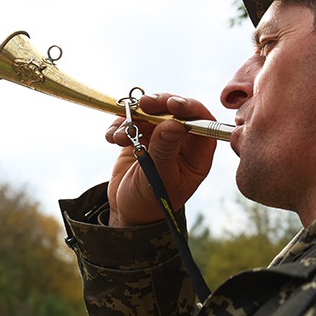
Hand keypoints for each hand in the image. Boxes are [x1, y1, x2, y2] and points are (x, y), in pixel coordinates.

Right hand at [106, 94, 218, 228]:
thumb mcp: (159, 179)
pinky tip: (112, 138)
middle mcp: (181, 141)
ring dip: (133, 117)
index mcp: (197, 154)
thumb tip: (173, 123)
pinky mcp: (139, 135)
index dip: (190, 109)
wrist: (127, 211)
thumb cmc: (151, 202)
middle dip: (159, 104)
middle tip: (143, 104)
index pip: (203, 122)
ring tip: (120, 136)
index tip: (172, 104)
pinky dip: (119, 124)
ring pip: (152, 111)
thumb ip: (165, 150)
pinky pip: (131, 119)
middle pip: (176, 110)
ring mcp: (160, 136)